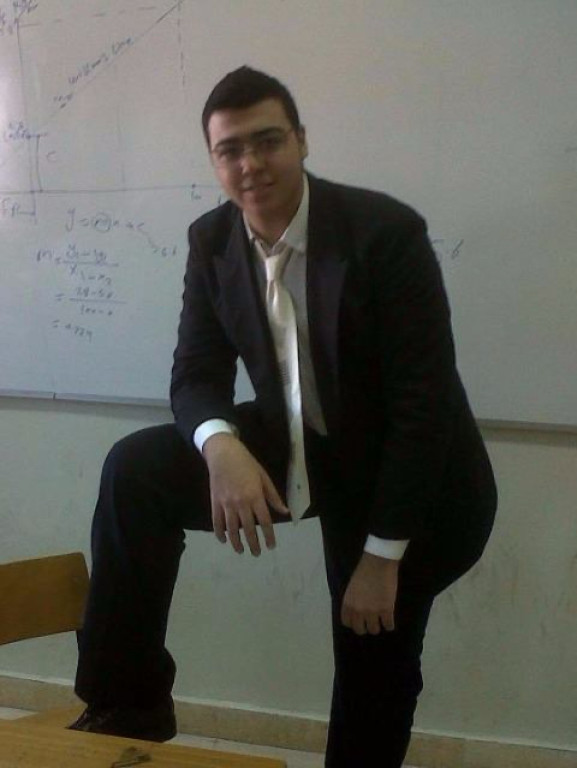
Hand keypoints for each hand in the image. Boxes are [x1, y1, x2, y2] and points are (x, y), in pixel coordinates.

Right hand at [203, 433, 289, 555]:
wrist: (223, 453)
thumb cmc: (246, 463)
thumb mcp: (264, 477)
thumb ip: (273, 496)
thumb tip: (285, 511)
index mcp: (255, 496)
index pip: (264, 521)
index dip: (268, 535)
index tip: (271, 546)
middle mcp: (241, 502)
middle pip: (248, 528)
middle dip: (253, 543)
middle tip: (257, 554)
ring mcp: (226, 503)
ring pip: (231, 528)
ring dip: (236, 542)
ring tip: (241, 551)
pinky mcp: (215, 502)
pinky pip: (216, 521)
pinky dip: (219, 533)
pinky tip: (224, 541)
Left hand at [341, 552, 398, 634]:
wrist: (378, 563)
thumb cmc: (364, 571)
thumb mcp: (352, 588)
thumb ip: (352, 601)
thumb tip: (356, 611)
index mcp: (348, 603)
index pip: (347, 622)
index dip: (354, 623)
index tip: (359, 621)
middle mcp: (358, 610)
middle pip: (360, 629)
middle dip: (365, 627)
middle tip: (370, 622)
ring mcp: (372, 612)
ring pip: (374, 630)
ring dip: (377, 626)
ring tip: (381, 621)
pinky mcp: (386, 610)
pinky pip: (388, 626)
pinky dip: (389, 625)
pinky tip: (389, 621)